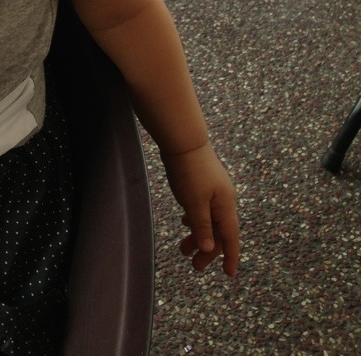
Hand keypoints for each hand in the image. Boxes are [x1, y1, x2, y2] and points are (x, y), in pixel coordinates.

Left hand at [162, 142, 239, 277]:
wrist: (183, 140)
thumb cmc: (190, 171)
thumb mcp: (195, 203)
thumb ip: (202, 226)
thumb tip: (208, 249)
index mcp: (225, 205)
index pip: (230, 237)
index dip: (229, 256)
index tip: (229, 274)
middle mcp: (223, 200)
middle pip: (218, 231)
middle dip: (207, 250)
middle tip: (194, 266)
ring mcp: (213, 191)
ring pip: (208, 220)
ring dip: (197, 235)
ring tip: (183, 249)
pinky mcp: (202, 184)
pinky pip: (202, 208)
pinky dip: (194, 220)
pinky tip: (185, 223)